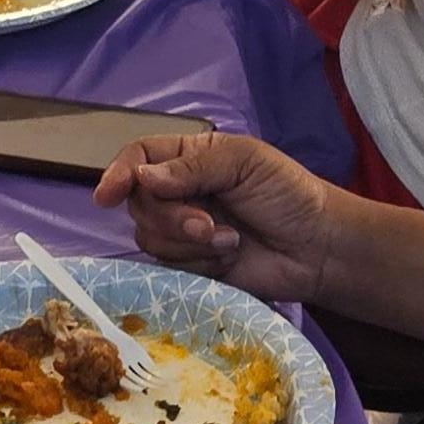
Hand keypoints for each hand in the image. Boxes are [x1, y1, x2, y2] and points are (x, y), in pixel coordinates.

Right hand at [98, 127, 338, 304]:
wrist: (317, 249)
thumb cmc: (288, 195)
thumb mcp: (245, 162)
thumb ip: (193, 166)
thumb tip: (142, 179)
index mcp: (190, 157)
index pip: (139, 158)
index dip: (118, 174)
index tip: (107, 196)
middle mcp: (180, 192)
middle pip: (139, 203)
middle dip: (170, 217)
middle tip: (207, 225)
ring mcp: (184, 231)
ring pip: (150, 238)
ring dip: (189, 243)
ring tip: (230, 241)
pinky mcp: (192, 265)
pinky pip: (169, 266)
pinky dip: (199, 263)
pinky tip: (230, 259)